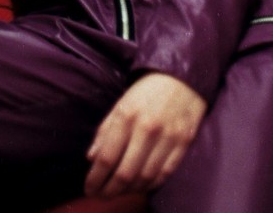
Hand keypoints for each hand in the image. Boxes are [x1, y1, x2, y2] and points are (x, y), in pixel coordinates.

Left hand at [85, 73, 205, 197]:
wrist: (182, 76)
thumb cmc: (147, 90)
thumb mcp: (121, 103)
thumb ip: (105, 130)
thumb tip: (91, 158)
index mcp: (127, 115)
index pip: (107, 157)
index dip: (95, 178)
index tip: (88, 188)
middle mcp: (147, 128)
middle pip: (125, 173)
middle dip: (110, 190)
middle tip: (102, 196)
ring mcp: (168, 137)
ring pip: (145, 177)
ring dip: (129, 190)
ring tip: (119, 191)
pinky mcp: (184, 143)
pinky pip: (164, 174)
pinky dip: (150, 185)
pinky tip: (141, 186)